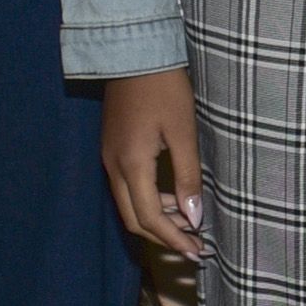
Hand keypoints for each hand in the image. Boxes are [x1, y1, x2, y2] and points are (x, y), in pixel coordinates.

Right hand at [101, 68, 204, 257]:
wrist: (134, 53)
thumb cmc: (164, 88)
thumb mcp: (184, 132)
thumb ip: (188, 176)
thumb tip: (193, 216)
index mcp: (131, 165)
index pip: (149, 219)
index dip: (173, 239)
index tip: (196, 252)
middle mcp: (113, 167)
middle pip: (134, 219)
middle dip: (163, 237)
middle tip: (192, 246)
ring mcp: (109, 158)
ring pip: (129, 205)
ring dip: (157, 218)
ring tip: (188, 220)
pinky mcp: (112, 149)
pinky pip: (127, 188)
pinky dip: (149, 200)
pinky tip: (172, 196)